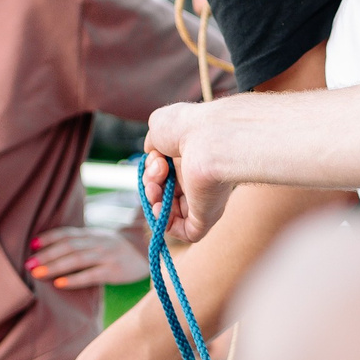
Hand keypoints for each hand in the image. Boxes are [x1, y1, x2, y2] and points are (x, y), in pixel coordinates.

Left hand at [27, 225, 148, 290]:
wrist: (148, 253)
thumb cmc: (117, 250)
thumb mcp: (100, 241)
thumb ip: (80, 243)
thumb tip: (50, 250)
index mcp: (92, 234)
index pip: (67, 233)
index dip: (49, 238)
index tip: (31, 244)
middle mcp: (98, 242)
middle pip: (68, 246)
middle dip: (47, 254)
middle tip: (27, 263)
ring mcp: (106, 256)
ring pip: (77, 259)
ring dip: (55, 266)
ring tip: (37, 273)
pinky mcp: (114, 271)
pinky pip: (91, 275)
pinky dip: (74, 279)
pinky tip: (59, 283)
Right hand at [142, 103, 234, 241]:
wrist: (209, 137)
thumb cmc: (188, 128)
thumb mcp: (160, 127)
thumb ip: (154, 144)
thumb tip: (154, 158)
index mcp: (190, 160)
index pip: (167, 176)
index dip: (153, 171)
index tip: (155, 158)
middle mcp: (198, 180)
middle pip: (165, 194)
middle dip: (151, 184)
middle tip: (158, 169)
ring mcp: (203, 200)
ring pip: (170, 214)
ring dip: (153, 202)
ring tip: (155, 186)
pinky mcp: (206, 217)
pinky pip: (184, 231)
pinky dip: (166, 223)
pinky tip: (160, 206)